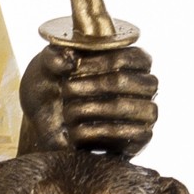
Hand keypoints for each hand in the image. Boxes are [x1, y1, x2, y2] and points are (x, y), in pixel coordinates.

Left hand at [19, 44, 157, 157]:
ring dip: (91, 108)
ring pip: (123, 106)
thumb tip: (69, 59)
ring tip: (68, 111)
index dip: (99, 62)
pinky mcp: (141, 137)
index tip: (74, 67)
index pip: (127, 56)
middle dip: (91, 85)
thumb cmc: (56, 88)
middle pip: (123, 80)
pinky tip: (76, 130)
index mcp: (133, 60)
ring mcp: (145, 111)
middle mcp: (145, 84)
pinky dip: (96, 131)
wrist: (49, 125)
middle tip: (66, 90)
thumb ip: (53, 56)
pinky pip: (126, 133)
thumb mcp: (47, 67)